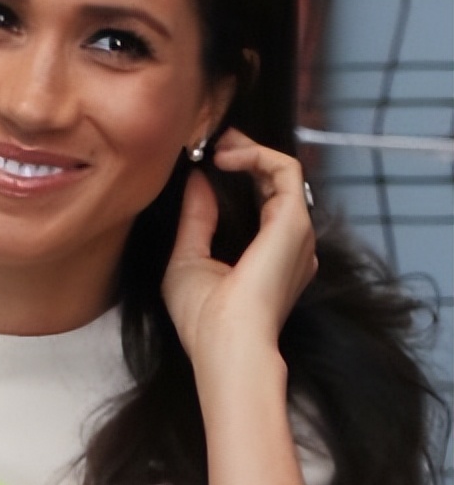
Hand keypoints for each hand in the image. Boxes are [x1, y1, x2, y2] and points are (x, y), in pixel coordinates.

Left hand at [162, 129, 316, 364]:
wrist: (227, 343)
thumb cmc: (204, 317)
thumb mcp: (188, 259)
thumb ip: (196, 218)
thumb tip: (198, 180)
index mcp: (270, 257)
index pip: (261, 203)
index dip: (238, 175)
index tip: (205, 161)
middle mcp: (291, 244)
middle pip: (274, 183)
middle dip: (246, 155)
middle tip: (213, 141)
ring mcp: (297, 232)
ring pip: (282, 172)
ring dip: (249, 150)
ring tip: (216, 145)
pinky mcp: (295, 221)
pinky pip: (286, 170)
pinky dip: (257, 154)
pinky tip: (226, 156)